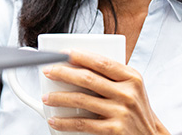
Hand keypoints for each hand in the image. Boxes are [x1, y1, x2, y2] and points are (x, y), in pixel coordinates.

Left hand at [41, 50, 168, 133]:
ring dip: (59, 98)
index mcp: (131, 78)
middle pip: (88, 79)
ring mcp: (121, 112)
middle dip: (63, 73)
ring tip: (47, 97)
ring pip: (82, 100)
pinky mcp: (114, 131)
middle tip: (48, 71)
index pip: (101, 62)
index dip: (79, 56)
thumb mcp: (131, 88)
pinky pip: (83, 124)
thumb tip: (76, 65)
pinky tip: (55, 120)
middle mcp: (128, 93)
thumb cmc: (134, 109)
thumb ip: (111, 76)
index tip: (62, 53)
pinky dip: (65, 122)